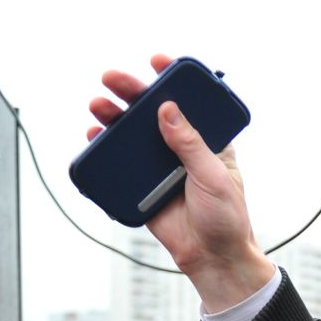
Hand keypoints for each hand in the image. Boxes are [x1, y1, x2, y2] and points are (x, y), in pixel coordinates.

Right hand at [87, 54, 274, 310]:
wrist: (213, 259)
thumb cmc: (226, 219)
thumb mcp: (213, 177)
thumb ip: (190, 145)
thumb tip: (167, 109)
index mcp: (207, 141)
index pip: (190, 102)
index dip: (173, 79)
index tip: (157, 61)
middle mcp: (181, 148)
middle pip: (152, 113)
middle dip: (131, 92)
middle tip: (111, 79)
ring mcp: (159, 166)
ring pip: (132, 135)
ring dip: (113, 118)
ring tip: (97, 106)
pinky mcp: (142, 187)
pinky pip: (120, 165)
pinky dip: (104, 150)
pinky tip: (94, 138)